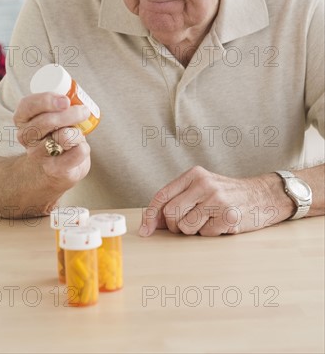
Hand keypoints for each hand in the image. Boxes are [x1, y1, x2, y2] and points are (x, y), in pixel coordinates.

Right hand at [13, 93, 91, 190]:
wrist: (53, 168)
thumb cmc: (55, 134)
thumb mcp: (51, 115)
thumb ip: (59, 105)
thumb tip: (76, 102)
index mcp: (22, 119)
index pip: (28, 105)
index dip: (47, 100)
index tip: (66, 100)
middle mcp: (26, 137)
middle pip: (48, 121)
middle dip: (71, 114)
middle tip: (83, 111)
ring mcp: (38, 154)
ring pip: (64, 136)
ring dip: (77, 133)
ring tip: (77, 135)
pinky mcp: (54, 169)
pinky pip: (77, 152)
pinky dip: (84, 147)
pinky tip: (79, 148)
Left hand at [139, 166, 289, 236]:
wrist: (262, 196)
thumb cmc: (227, 195)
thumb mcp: (201, 189)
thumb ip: (178, 201)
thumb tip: (150, 224)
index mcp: (194, 174)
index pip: (162, 196)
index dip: (150, 216)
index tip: (145, 231)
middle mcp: (204, 183)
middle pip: (171, 213)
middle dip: (175, 226)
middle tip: (190, 224)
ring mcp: (217, 198)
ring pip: (186, 226)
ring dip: (195, 231)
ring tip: (209, 222)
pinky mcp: (229, 215)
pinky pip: (205, 234)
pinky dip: (211, 234)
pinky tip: (222, 224)